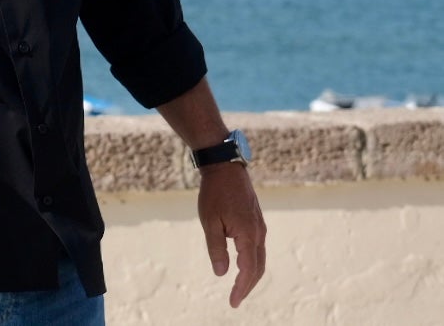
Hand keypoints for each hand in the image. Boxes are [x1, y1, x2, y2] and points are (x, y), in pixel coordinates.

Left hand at [197, 163, 266, 307]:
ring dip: (251, 274)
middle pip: (258, 267)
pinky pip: (258, 247)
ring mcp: (260, 226)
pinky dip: (252, 261)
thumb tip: (221, 273)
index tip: (233, 302)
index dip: (241, 288)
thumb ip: (216, 248)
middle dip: (248, 285)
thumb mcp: (210, 222)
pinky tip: (242, 264)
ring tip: (238, 287)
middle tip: (235, 299)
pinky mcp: (256, 221)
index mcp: (248, 235)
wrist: (225, 167)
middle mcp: (259, 233)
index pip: (248, 270)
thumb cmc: (214, 193)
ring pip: (259, 258)